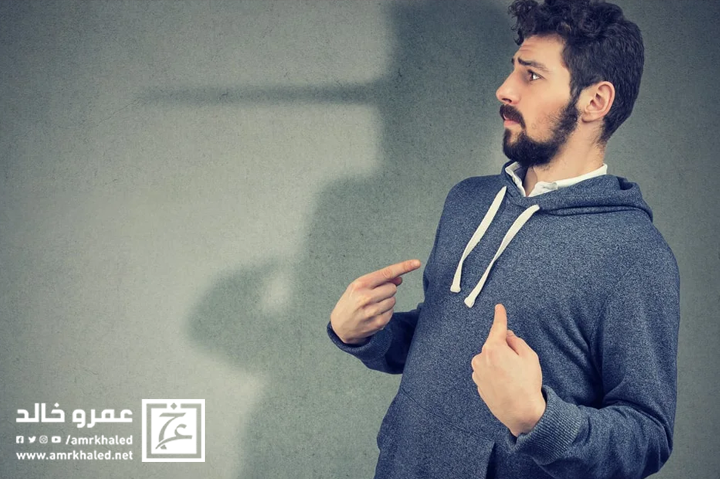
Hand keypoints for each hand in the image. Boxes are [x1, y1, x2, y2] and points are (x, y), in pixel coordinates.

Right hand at [330, 259, 420, 344]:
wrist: (340, 326)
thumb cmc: (351, 302)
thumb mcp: (359, 287)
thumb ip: (379, 281)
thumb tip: (400, 279)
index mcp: (360, 284)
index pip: (386, 273)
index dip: (404, 267)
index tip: (417, 262)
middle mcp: (366, 297)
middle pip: (392, 288)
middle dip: (387, 290)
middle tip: (374, 296)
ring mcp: (372, 311)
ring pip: (393, 300)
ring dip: (386, 302)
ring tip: (372, 306)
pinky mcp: (378, 323)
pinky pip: (392, 312)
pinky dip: (386, 312)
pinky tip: (374, 314)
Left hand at [471, 304, 545, 436]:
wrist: (521, 413)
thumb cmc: (527, 384)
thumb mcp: (529, 357)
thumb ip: (516, 342)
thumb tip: (507, 336)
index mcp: (493, 348)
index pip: (497, 328)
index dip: (500, 316)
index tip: (499, 307)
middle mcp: (480, 358)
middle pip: (495, 346)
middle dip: (505, 351)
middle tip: (519, 366)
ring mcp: (477, 372)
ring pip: (490, 360)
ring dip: (499, 364)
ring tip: (513, 379)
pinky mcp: (478, 384)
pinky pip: (487, 373)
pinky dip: (496, 375)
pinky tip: (506, 385)